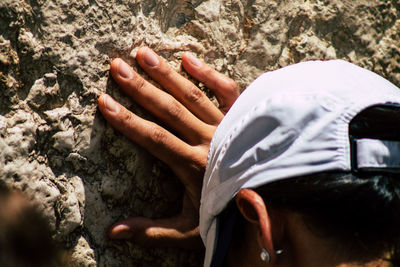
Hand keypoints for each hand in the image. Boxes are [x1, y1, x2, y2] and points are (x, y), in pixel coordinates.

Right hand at [98, 47, 238, 247]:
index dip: (127, 120)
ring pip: (193, 95)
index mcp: (193, 166)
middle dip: (140, 88)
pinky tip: (187, 59)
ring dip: (166, 74)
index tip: (104, 102)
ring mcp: (227, 126)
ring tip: (143, 54)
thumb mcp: (188, 232)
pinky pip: (227, 90)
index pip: (153, 137)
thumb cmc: (226, 217)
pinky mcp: (242, 117)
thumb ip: (151, 231)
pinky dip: (209, 74)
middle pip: (169, 110)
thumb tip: (111, 233)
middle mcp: (209, 141)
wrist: (272, 207)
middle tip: (117, 67)